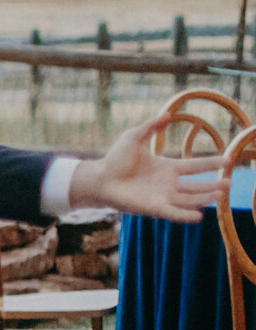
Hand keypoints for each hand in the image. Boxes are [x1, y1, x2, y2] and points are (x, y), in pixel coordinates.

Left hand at [67, 122, 226, 221]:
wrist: (99, 178)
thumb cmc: (115, 159)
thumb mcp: (133, 138)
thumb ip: (151, 127)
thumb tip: (167, 114)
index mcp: (167, 167)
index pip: (195, 166)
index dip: (211, 163)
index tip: (227, 160)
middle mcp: (168, 184)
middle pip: (197, 186)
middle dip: (213, 186)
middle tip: (229, 183)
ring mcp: (162, 196)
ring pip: (190, 200)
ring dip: (204, 199)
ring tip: (220, 195)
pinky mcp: (153, 207)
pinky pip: (173, 213)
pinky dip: (185, 215)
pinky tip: (199, 216)